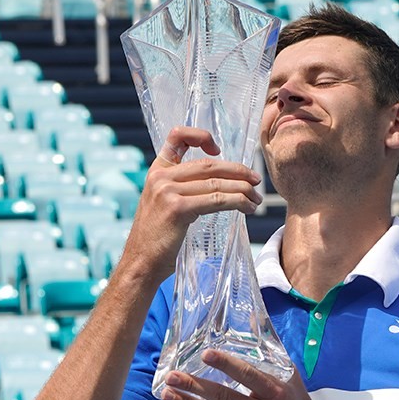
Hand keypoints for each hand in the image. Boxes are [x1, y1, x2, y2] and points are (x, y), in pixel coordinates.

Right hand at [120, 127, 262, 282]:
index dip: (200, 136)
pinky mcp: (177, 208)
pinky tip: (247, 208)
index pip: (176, 137)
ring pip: (216, 182)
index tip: (218, 150)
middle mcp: (160, 177)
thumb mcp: (163, 205)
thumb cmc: (158, 239)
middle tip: (256, 181)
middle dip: (238, 171)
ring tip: (256, 199)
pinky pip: (216, 200)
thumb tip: (218, 183)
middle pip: (208, 164)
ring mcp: (167, 191)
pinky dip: (237, 202)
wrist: (141, 263)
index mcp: (157, 171)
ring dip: (243, 190)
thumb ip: (181, 189)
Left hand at [160, 349, 331, 399]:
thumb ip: (271, 356)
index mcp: (276, 393)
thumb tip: (254, 320)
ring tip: (168, 392)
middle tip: (172, 375)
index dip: (226, 364)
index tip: (206, 354)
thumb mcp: (292, 381)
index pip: (248, 375)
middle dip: (194, 386)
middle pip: (224, 397)